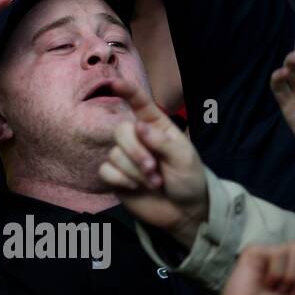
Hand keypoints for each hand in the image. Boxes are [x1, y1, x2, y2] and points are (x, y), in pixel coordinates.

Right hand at [98, 77, 208, 247]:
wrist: (183, 211)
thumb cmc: (188, 179)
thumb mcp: (184, 158)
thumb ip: (161, 141)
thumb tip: (138, 126)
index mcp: (156, 127)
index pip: (140, 104)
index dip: (128, 91)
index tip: (115, 83)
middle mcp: (137, 138)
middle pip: (121, 131)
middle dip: (136, 152)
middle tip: (153, 169)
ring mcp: (125, 157)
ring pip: (115, 154)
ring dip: (135, 172)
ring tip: (154, 183)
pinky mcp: (115, 176)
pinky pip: (106, 170)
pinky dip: (121, 180)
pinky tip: (135, 187)